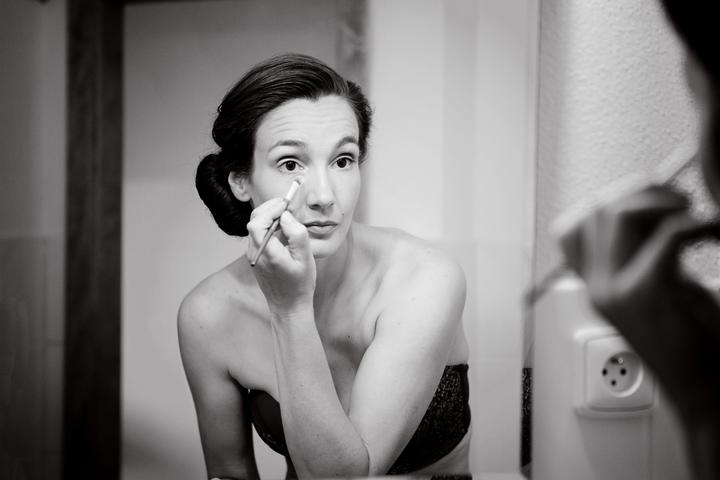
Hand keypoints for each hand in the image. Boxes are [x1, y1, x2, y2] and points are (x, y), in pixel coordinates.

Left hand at [246, 198, 315, 314]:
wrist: (288, 307)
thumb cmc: (299, 285)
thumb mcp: (305, 258)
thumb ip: (296, 234)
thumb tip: (286, 216)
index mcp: (267, 253)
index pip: (258, 222)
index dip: (271, 209)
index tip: (286, 204)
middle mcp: (255, 253)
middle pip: (254, 221)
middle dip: (269, 209)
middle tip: (287, 204)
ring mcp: (253, 256)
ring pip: (256, 227)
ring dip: (269, 216)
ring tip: (287, 214)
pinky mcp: (256, 258)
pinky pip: (259, 235)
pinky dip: (269, 226)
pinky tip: (283, 228)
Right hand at [558, 185, 719, 425]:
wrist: (704, 392)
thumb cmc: (690, 344)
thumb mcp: (659, 289)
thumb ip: (647, 252)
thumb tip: (655, 204)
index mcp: (595, 286)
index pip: (571, 227)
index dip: (608, 200)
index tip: (644, 200)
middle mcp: (598, 286)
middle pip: (597, 209)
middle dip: (639, 190)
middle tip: (675, 199)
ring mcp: (616, 290)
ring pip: (620, 214)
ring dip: (663, 200)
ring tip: (690, 212)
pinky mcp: (647, 293)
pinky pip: (669, 235)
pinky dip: (699, 223)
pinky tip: (711, 232)